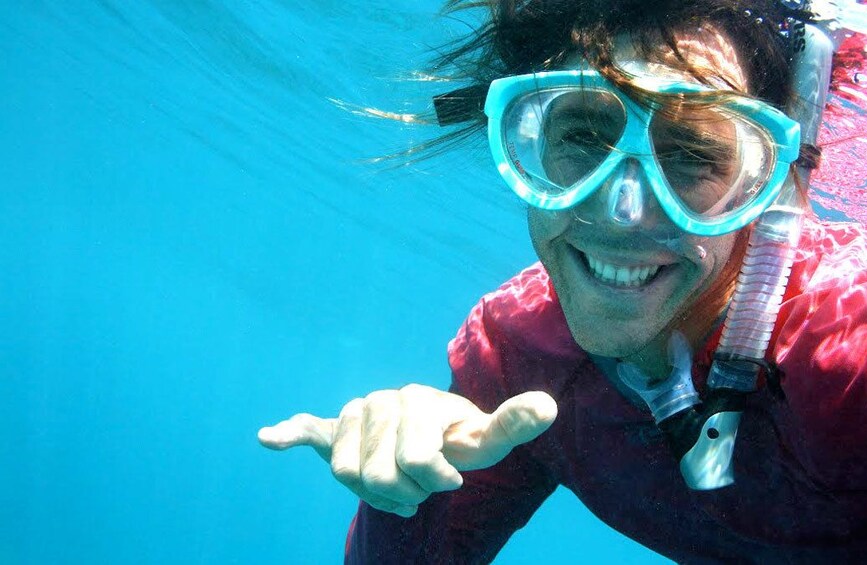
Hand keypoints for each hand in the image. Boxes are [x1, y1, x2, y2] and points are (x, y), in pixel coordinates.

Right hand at [258, 384, 556, 517]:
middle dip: (404, 493)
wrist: (432, 430)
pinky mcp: (331, 429)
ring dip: (375, 495)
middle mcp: (382, 400)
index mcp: (419, 401)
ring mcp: (355, 414)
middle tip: (423, 487)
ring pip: (346, 476)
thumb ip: (514, 424)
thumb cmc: (460, 440)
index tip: (449, 481)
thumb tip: (549, 406)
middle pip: (378, 476)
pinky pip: (308, 429)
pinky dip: (289, 433)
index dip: (433, 481)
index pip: (416, 459)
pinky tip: (271, 437)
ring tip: (398, 486)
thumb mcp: (488, 441)